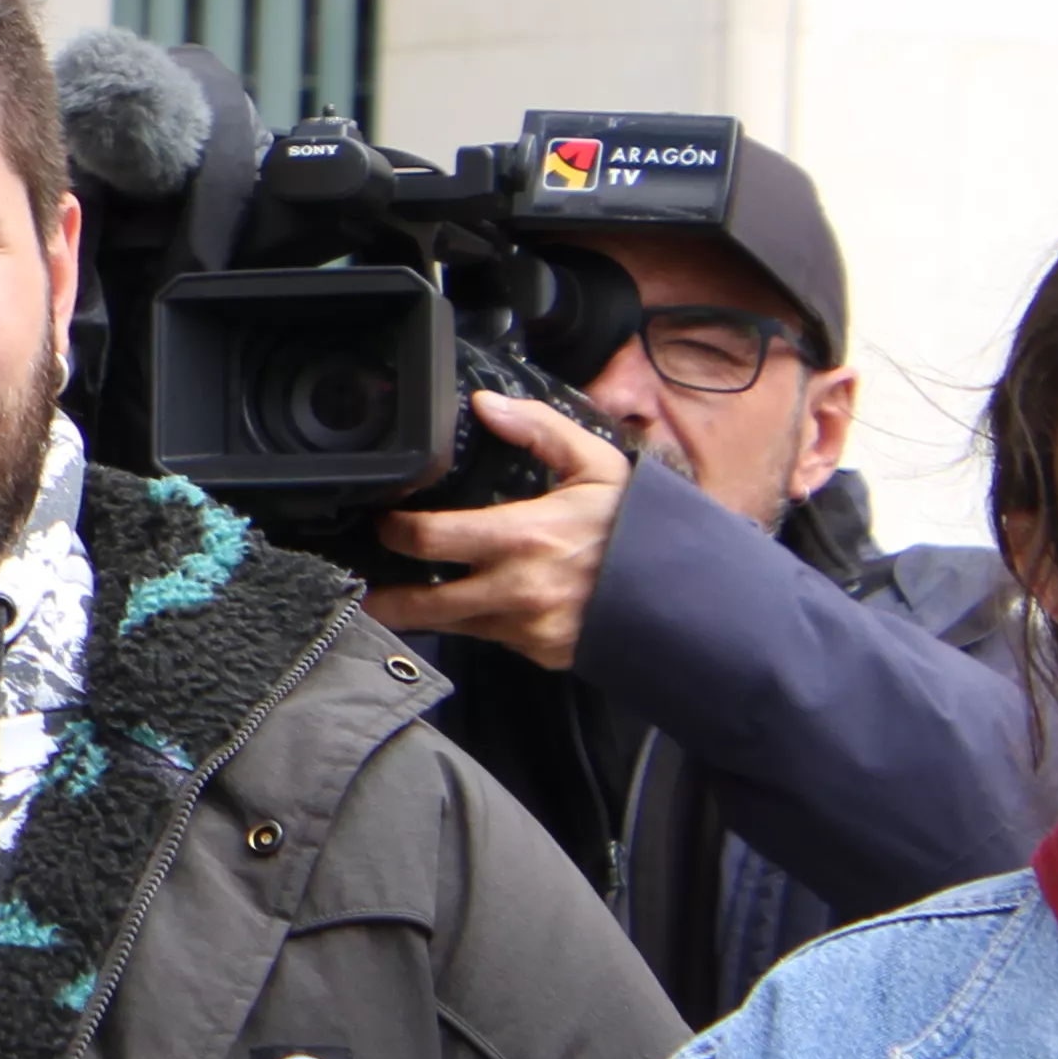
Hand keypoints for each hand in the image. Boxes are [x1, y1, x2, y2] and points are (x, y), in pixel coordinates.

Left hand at [369, 391, 631, 668]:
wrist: (695, 599)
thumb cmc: (642, 530)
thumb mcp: (598, 466)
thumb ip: (539, 430)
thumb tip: (486, 404)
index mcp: (523, 537)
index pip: (428, 539)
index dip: (393, 530)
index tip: (383, 521)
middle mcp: (517, 590)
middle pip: (423, 603)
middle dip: (385, 595)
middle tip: (362, 582)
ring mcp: (528, 630)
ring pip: (455, 626)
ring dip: (426, 614)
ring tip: (399, 600)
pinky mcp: (542, 654)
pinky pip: (494, 639)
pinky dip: (478, 624)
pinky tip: (473, 605)